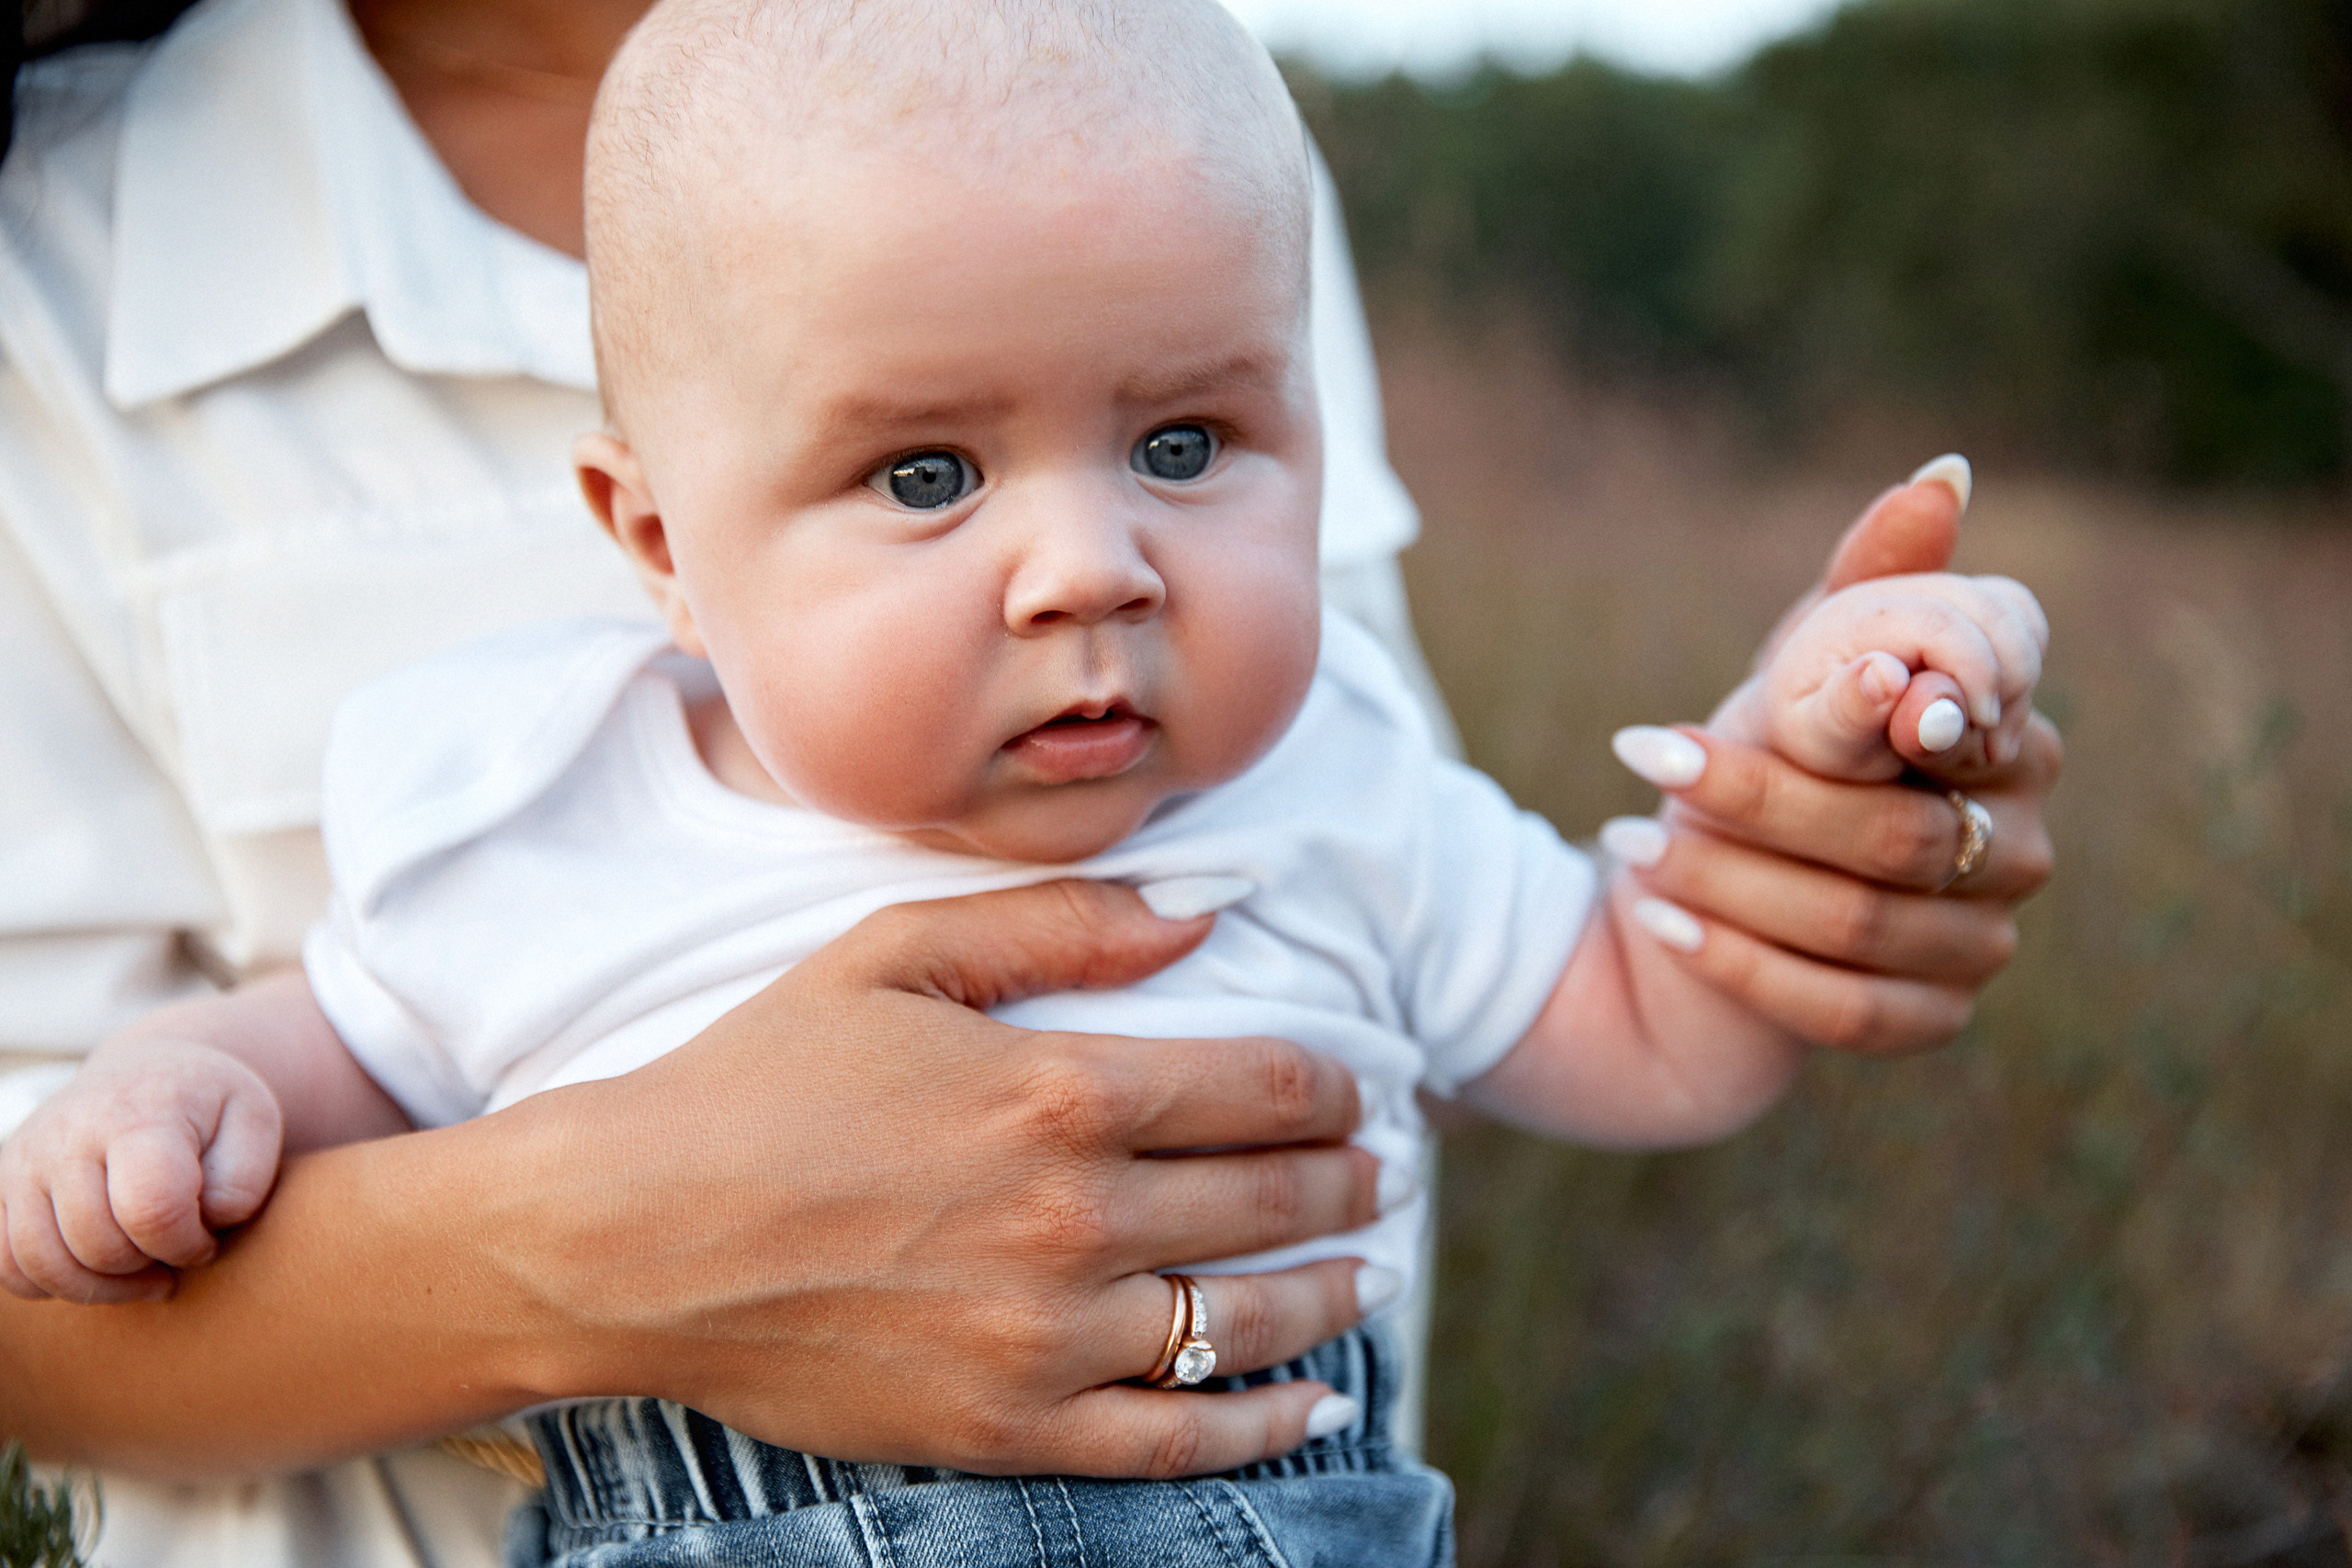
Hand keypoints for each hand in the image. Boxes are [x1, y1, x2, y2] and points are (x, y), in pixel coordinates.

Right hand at [0, 1038, 283, 1303]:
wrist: (146, 1074)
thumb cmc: (208, 1108)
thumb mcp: (254, 1124)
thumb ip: (243, 1182)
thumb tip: (202, 1225)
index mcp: (138, 1115)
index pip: (152, 1208)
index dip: (187, 1244)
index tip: (207, 1237)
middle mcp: (66, 1135)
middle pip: (97, 1244)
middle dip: (148, 1264)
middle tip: (177, 1248)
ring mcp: (23, 1161)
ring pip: (42, 1263)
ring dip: (102, 1287)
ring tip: (144, 1269)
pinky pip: (5, 1265)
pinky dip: (49, 1284)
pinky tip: (96, 1269)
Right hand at [464, 879, 1382, 1478]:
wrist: (629, 1235)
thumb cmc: (755, 1078)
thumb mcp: (893, 954)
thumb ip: (1061, 925)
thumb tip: (1206, 907)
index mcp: (1058, 1091)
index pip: (1261, 1084)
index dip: (1332, 1085)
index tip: (1355, 1087)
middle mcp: (1074, 1219)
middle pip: (1272, 1200)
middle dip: (1349, 1181)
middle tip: (1381, 1172)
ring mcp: (1044, 1338)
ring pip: (1245, 1322)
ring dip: (1331, 1294)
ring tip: (1365, 1271)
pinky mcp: (1005, 1427)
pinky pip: (1175, 1443)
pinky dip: (1263, 1427)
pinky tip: (1317, 1402)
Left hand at [1600, 461, 2058, 1053]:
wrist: (1718, 896)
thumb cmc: (1778, 756)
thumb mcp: (1805, 667)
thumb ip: (1871, 588)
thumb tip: (1943, 477)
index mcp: (2013, 743)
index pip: (1971, 728)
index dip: (1888, 714)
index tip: (1808, 693)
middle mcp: (2022, 848)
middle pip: (1894, 833)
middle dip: (1759, 796)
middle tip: (1647, 755)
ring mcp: (1982, 945)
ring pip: (1855, 924)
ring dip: (1725, 878)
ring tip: (1629, 837)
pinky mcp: (1928, 1023)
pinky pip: (1837, 1010)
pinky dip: (1733, 963)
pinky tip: (1654, 918)